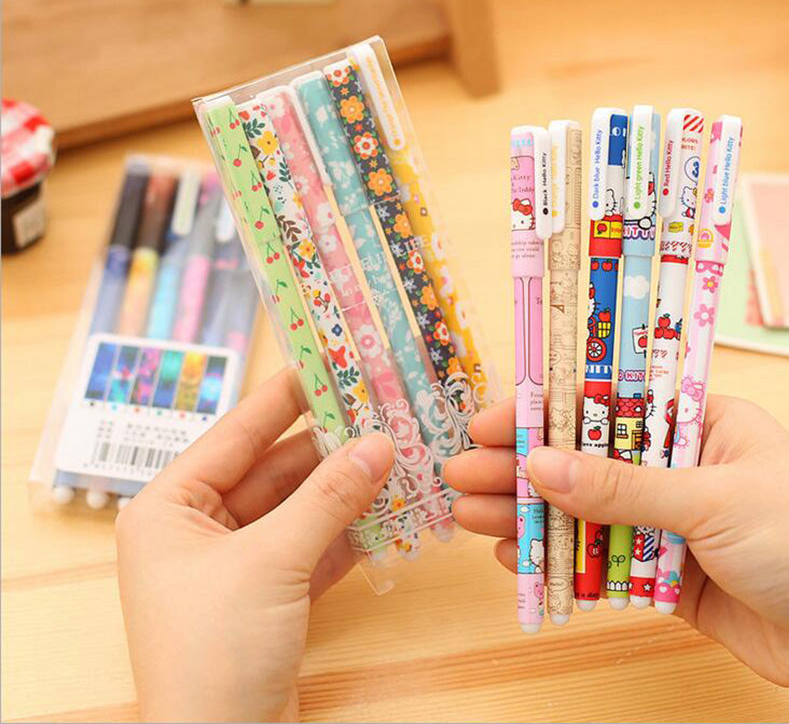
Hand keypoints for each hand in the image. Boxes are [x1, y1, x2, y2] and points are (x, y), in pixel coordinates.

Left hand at [116, 369, 393, 721]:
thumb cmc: (216, 649)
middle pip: (273, 471)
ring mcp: (235, 564)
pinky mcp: (268, 595)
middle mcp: (198, 529)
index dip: (282, 399)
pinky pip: (310, 546)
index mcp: (170, 508)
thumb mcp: (272, 560)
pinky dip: (346, 531)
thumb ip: (328, 497)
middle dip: (328, 448)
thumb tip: (379, 443)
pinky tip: (387, 507)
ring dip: (344, 489)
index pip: (235, 435)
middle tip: (378, 412)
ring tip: (393, 454)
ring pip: (298, 509)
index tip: (325, 364)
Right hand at [444, 394, 788, 687]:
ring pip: (584, 512)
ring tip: (470, 515)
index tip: (492, 422)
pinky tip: (514, 555)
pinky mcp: (665, 574)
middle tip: (462, 473)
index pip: (606, 404)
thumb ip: (624, 488)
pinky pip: (600, 561)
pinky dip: (558, 561)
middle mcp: (678, 467)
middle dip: (521, 468)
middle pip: (585, 460)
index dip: (546, 412)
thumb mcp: (712, 500)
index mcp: (698, 424)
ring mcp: (669, 522)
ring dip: (527, 514)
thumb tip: (542, 468)